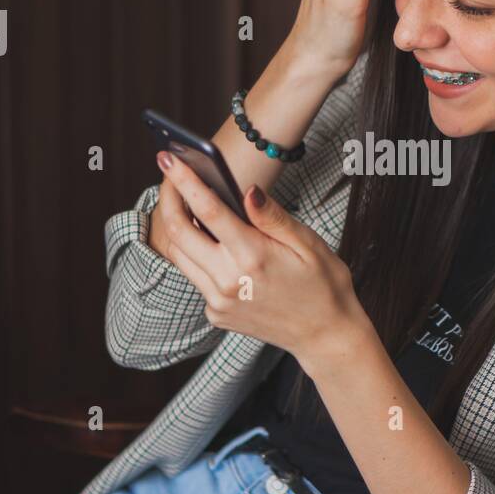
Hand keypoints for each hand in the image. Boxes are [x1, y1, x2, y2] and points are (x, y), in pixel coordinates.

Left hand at [152, 151, 366, 366]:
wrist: (326, 336)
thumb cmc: (324, 285)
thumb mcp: (308, 244)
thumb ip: (272, 217)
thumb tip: (247, 190)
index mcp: (253, 258)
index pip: (208, 210)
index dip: (184, 180)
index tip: (168, 157)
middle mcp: (228, 281)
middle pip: (178, 232)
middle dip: (168, 198)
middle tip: (169, 175)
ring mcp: (218, 302)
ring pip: (179, 255)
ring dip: (176, 225)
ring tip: (182, 201)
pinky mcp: (216, 314)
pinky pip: (195, 277)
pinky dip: (196, 254)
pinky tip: (211, 241)